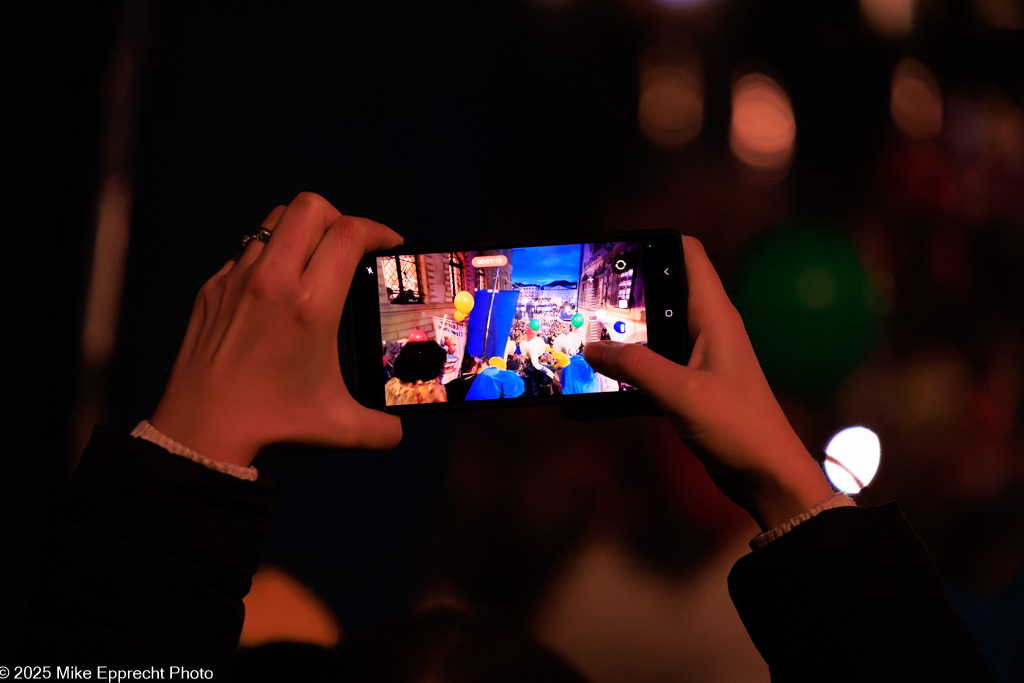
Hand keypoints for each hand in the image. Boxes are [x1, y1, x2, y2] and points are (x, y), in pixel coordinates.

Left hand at [150, 192, 402, 466]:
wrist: (200, 429)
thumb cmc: (273, 423)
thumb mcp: (339, 427)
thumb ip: (381, 428)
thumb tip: (399, 430)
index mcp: (311, 305)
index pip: (349, 234)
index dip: (377, 229)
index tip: (388, 244)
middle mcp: (273, 280)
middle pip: (311, 207)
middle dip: (339, 218)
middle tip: (350, 246)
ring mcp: (237, 278)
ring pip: (275, 221)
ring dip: (302, 232)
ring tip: (315, 261)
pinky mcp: (213, 287)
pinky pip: (247, 251)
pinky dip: (270, 258)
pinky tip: (277, 291)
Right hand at [584, 236, 834, 530]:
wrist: (768, 478)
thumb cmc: (738, 427)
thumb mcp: (681, 392)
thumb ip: (635, 367)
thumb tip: (592, 347)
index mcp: (714, 317)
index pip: (688, 254)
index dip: (654, 243)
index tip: (614, 251)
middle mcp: (706, 331)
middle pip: (663, 292)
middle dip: (625, 294)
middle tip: (583, 297)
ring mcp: (697, 361)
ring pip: (653, 335)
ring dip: (621, 339)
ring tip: (578, 339)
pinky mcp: (689, 390)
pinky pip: (650, 374)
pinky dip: (625, 379)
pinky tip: (592, 392)